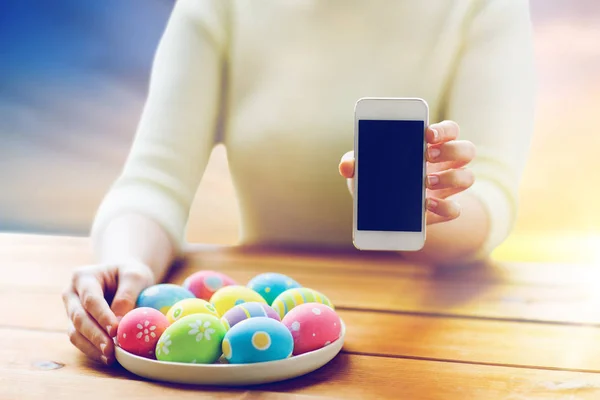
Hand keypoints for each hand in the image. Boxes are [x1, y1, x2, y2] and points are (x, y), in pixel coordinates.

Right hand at [62, 260, 154, 364]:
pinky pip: (80, 340)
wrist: (123, 277)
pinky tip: (107, 358)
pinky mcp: (76, 325)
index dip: (102, 316)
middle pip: (79, 317)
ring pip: (75, 332)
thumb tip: (120, 324)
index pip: (91, 299)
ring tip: (110, 357)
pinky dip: (92, 350)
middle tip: (110, 349)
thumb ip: (127, 296)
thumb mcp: (135, 276)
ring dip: (91, 347)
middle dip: (94, 335)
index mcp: (83, 277)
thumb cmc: (130, 274)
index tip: (115, 330)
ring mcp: (71, 310)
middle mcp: (71, 294)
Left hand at [339, 120, 475, 224]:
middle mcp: (445, 163)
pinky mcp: (443, 208)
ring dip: (451, 178)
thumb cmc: (376, 176)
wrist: (380, 207)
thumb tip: (347, 166)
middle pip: (466, 149)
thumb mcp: (363, 167)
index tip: (427, 133)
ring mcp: (447, 186)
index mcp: (431, 144)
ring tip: (425, 181)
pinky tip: (427, 206)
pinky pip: (456, 208)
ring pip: (468, 177)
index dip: (444, 130)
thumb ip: (355, 162)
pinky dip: (445, 207)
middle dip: (451, 151)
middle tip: (426, 155)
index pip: (449, 130)